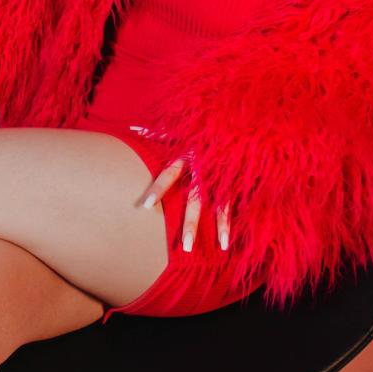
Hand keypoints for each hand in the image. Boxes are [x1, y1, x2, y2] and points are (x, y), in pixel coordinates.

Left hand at [128, 127, 229, 252]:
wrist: (238, 121)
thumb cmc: (204, 128)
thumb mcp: (182, 129)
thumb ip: (157, 133)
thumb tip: (134, 129)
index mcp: (188, 156)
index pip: (170, 174)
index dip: (159, 189)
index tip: (146, 205)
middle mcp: (205, 169)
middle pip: (196, 200)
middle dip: (191, 223)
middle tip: (186, 247)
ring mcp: (221, 177)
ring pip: (218, 207)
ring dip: (217, 229)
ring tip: (214, 250)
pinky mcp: (233, 182)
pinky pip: (231, 206)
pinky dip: (228, 224)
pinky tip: (226, 243)